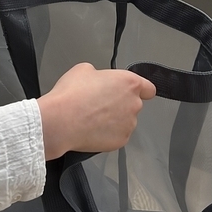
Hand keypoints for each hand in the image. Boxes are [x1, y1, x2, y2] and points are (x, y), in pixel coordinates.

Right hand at [37, 63, 156, 160]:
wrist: (62, 121)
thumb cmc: (73, 93)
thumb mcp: (84, 69)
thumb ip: (100, 74)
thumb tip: (98, 81)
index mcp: (129, 83)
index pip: (149, 88)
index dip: (141, 89)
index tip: (132, 92)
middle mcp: (133, 104)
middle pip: (134, 104)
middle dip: (121, 103)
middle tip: (100, 102)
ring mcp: (128, 125)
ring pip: (125, 121)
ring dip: (115, 119)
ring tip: (93, 117)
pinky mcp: (120, 142)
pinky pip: (117, 135)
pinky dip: (108, 133)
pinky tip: (92, 129)